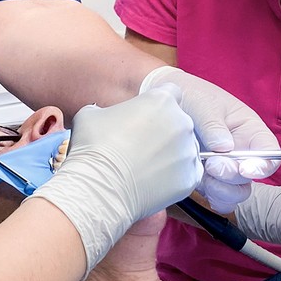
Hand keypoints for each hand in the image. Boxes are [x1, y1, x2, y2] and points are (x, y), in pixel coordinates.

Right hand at [31, 84, 200, 271]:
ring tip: (147, 167)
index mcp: (161, 100)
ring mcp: (188, 151)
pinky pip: (187, 173)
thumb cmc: (94, 147)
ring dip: (171, 154)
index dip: (158, 104)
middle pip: (179, 122)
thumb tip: (103, 116)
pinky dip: (175, 176)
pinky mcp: (190, 177)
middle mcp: (181, 122)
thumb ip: (107, 110)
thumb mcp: (90, 114)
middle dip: (165, 130)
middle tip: (142, 145)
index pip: (170, 93)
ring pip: (185, 148)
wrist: (100, 187)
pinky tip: (155, 181)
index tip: (147, 116)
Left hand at [141, 66, 279, 212]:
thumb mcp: (203, 103)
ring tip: (203, 174)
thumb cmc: (191, 96)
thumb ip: (214, 124)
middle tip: (212, 165)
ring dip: (222, 190)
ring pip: (236, 192)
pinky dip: (212, 197)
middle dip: (233, 176)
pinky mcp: (210, 179)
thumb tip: (225, 147)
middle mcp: (242, 152)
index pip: (269, 152)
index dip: (263, 165)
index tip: (245, 169)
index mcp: (249, 130)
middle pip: (251, 177)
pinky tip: (198, 183)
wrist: (166, 104)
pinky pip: (219, 198)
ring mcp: (226, 168)